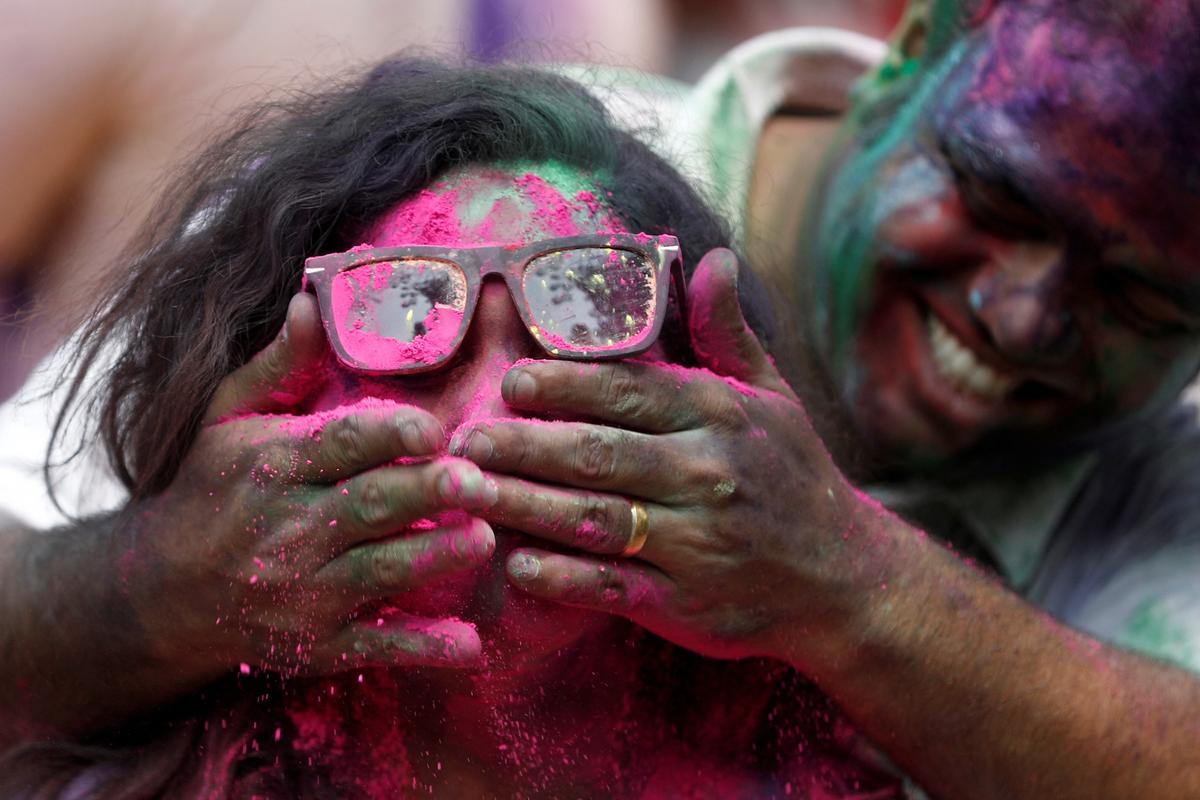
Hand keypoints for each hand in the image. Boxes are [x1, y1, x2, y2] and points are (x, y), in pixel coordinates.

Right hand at [125, 293, 497, 679]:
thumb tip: (312, 300)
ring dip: (434, 557)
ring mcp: (304, 591)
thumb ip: (279, 365)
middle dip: (426, 492)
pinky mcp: (318, 644)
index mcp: (273, 465)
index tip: (435, 427)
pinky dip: (424, 649)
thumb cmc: (212, 489)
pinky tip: (469, 645)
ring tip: (484, 539)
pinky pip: (376, 647)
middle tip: (478, 479)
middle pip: (369, 505)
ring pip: (379, 572)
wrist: (162, 590)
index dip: (390, 433)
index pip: (340, 443)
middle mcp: (288, 528)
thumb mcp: (228, 418)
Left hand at [450, 249, 890, 667]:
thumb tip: (715, 256)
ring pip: (597, 518)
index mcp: (722, 415)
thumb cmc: (793, 476)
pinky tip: (516, 562)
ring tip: (469, 490)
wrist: (844, 579)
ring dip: (526, 504)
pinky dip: (562, 577)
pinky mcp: (687, 604)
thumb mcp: (772, 398)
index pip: (631, 391)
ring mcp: (698, 543)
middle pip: (601, 453)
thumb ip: (729, 332)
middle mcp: (709, 474)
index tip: (512, 382)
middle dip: (526, 445)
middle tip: (467, 438)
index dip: (565, 385)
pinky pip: (613, 587)